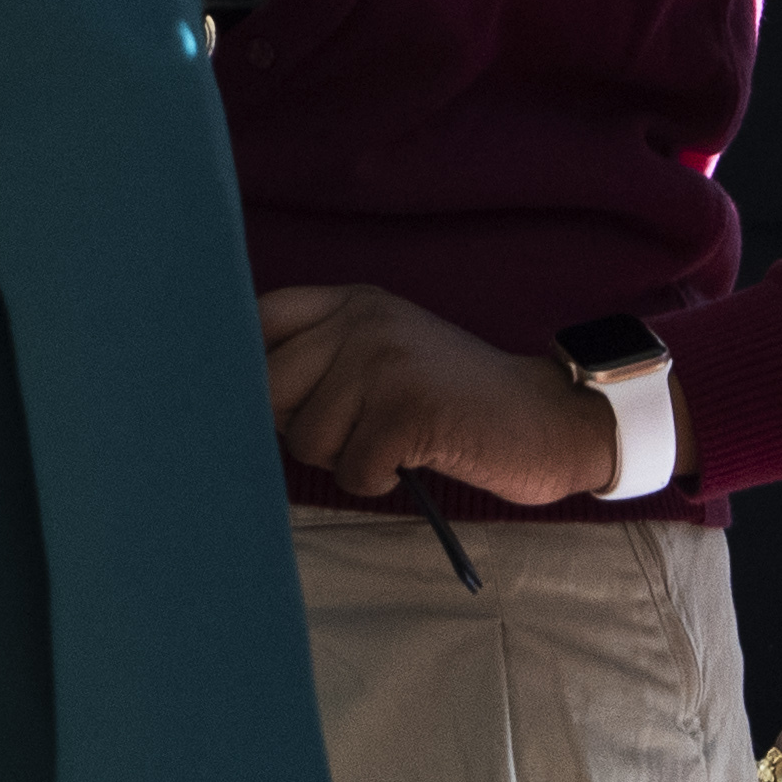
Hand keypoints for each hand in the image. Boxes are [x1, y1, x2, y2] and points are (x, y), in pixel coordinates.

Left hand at [258, 286, 626, 505]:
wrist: (546, 419)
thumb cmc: (455, 402)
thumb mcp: (386, 354)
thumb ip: (322, 358)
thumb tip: (236, 397)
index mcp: (352, 302)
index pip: (259, 319)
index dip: (249, 368)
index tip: (275, 402)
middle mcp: (363, 320)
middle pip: (268, 388)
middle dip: (302, 428)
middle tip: (354, 433)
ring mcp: (386, 361)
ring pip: (306, 436)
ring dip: (346, 459)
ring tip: (392, 443)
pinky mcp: (408, 410)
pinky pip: (352, 469)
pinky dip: (379, 480)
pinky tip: (413, 460)